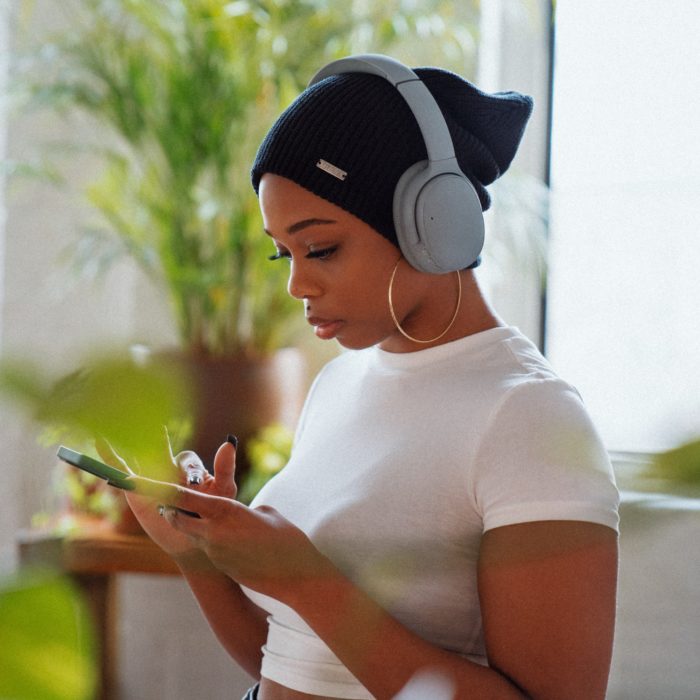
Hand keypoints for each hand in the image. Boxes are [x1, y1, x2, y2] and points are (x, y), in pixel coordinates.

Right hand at [95, 435, 236, 562]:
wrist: (196, 540)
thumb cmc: (213, 513)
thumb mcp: (224, 490)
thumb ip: (225, 468)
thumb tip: (229, 441)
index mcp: (190, 468)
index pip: (188, 461)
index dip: (191, 470)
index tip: (195, 483)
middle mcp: (169, 469)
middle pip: (163, 452)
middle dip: (160, 446)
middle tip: (159, 439)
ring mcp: (151, 478)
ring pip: (140, 457)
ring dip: (129, 441)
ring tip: (115, 427)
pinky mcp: (136, 490)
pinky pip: (123, 471)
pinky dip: (111, 458)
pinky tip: (101, 442)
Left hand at [140, 481, 335, 600]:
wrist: (297, 578)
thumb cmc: (288, 540)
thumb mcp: (267, 513)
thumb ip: (243, 510)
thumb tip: (232, 514)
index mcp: (226, 512)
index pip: (185, 498)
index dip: (164, 489)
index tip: (146, 481)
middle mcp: (214, 534)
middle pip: (177, 519)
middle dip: (171, 509)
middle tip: (167, 500)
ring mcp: (216, 553)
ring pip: (194, 534)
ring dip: (195, 525)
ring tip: (209, 516)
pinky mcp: (222, 567)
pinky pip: (210, 548)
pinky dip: (213, 540)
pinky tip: (235, 540)